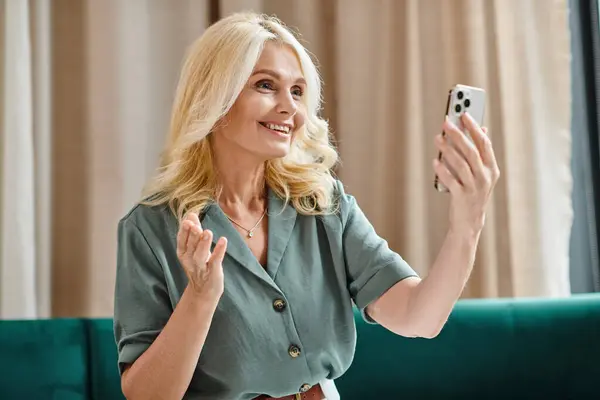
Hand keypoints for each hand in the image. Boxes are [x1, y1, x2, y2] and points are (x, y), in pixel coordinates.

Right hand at [176, 212, 227, 299]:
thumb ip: (193, 232)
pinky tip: (223, 240)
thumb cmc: (199, 265)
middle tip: (195, 225)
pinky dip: (219, 251)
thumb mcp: (194, 248)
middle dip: (192, 236)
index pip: (181, 241)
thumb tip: (191, 214)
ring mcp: (201, 267)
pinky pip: (215, 261)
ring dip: (204, 244)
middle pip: (190, 247)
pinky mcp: (213, 272)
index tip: (188, 220)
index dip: (184, 231)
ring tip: (207, 232)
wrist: (204, 291)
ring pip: (200, 255)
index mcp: (183, 253)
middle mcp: (189, 261)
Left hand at [433, 113, 499, 233]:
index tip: (463, 113)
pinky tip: (435, 160)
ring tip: (437, 138)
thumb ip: (481, 153)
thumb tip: (481, 128)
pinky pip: (451, 179)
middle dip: (458, 134)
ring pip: (461, 163)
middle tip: (445, 123)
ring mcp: (474, 187)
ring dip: (448, 149)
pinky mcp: (462, 197)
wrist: (469, 222)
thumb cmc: (473, 193)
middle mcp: (485, 177)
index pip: (484, 143)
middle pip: (471, 151)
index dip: (474, 127)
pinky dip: (442, 169)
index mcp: (492, 169)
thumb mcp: (482, 174)